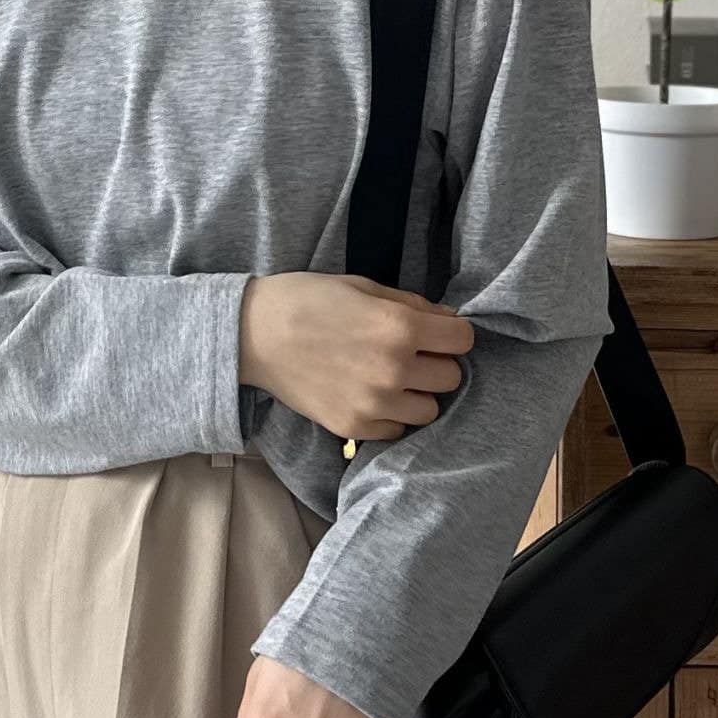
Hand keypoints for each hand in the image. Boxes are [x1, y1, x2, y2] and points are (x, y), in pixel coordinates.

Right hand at [238, 272, 475, 441]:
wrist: (254, 334)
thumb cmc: (308, 300)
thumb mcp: (364, 287)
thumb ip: (412, 305)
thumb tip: (448, 320)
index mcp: (400, 328)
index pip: (463, 340)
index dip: (451, 334)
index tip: (436, 333)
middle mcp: (394, 370)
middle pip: (450, 378)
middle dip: (435, 364)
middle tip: (411, 356)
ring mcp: (374, 403)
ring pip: (428, 410)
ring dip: (416, 395)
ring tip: (390, 379)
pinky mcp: (353, 427)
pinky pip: (395, 430)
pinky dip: (389, 416)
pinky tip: (369, 396)